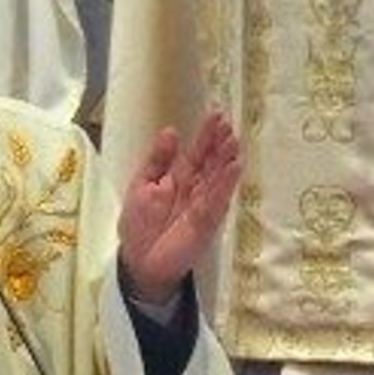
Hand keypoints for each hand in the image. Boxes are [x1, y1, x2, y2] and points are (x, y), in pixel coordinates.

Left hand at [117, 111, 240, 304]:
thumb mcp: (142, 185)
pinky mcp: (208, 221)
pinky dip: (226, 184)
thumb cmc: (138, 225)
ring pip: (217, 178)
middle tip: (228, 123)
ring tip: (234, 140)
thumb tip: (170, 131)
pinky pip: (218, 200)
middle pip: (210, 162)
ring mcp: (204, 204)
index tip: (217, 114)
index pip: (196, 153)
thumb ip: (157, 160)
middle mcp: (195, 188)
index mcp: (178, 178)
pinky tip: (235, 167)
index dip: (205, 135)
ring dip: (226, 160)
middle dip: (219, 143)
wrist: (139, 260)